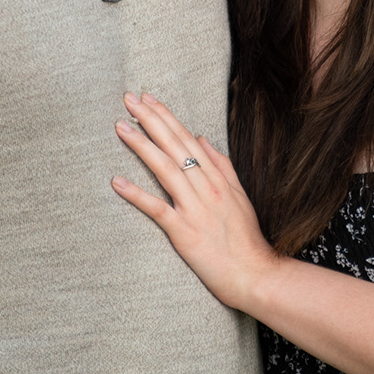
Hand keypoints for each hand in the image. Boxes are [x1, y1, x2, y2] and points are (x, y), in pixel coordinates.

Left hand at [112, 93, 282, 311]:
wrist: (256, 274)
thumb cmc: (247, 240)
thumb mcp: (240, 196)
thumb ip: (222, 166)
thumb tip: (202, 139)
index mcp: (218, 179)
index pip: (188, 140)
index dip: (167, 118)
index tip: (148, 100)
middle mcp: (207, 188)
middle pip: (175, 147)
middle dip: (151, 120)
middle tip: (129, 99)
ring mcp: (195, 209)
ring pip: (165, 170)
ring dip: (142, 146)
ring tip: (121, 127)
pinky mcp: (185, 233)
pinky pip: (157, 209)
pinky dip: (137, 195)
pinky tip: (117, 181)